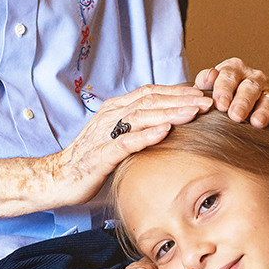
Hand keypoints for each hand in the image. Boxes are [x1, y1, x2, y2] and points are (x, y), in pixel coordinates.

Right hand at [51, 82, 210, 204]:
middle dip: (182, 99)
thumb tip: (170, 125)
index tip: (204, 93)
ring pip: (142, 116)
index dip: (179, 91)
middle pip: (152, 100)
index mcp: (117, 109)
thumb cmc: (92, 159)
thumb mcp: (119, 138)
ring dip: (170, 112)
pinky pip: (127, 141)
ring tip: (195, 112)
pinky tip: (166, 132)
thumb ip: (139, 127)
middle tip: (209, 100)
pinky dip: (147, 135)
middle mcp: (112, 115)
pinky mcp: (101, 154)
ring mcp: (105, 133)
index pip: (152, 93)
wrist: (59, 177)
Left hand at [194, 57, 268, 128]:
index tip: (220, 105)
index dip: (224, 90)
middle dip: (243, 102)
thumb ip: (204, 82)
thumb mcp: (204, 89)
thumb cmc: (215, 100)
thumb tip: (210, 75)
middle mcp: (253, 78)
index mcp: (234, 69)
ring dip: (263, 110)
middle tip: (236, 115)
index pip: (229, 75)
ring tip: (256, 122)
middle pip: (250, 87)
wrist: (227, 113)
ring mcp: (268, 92)